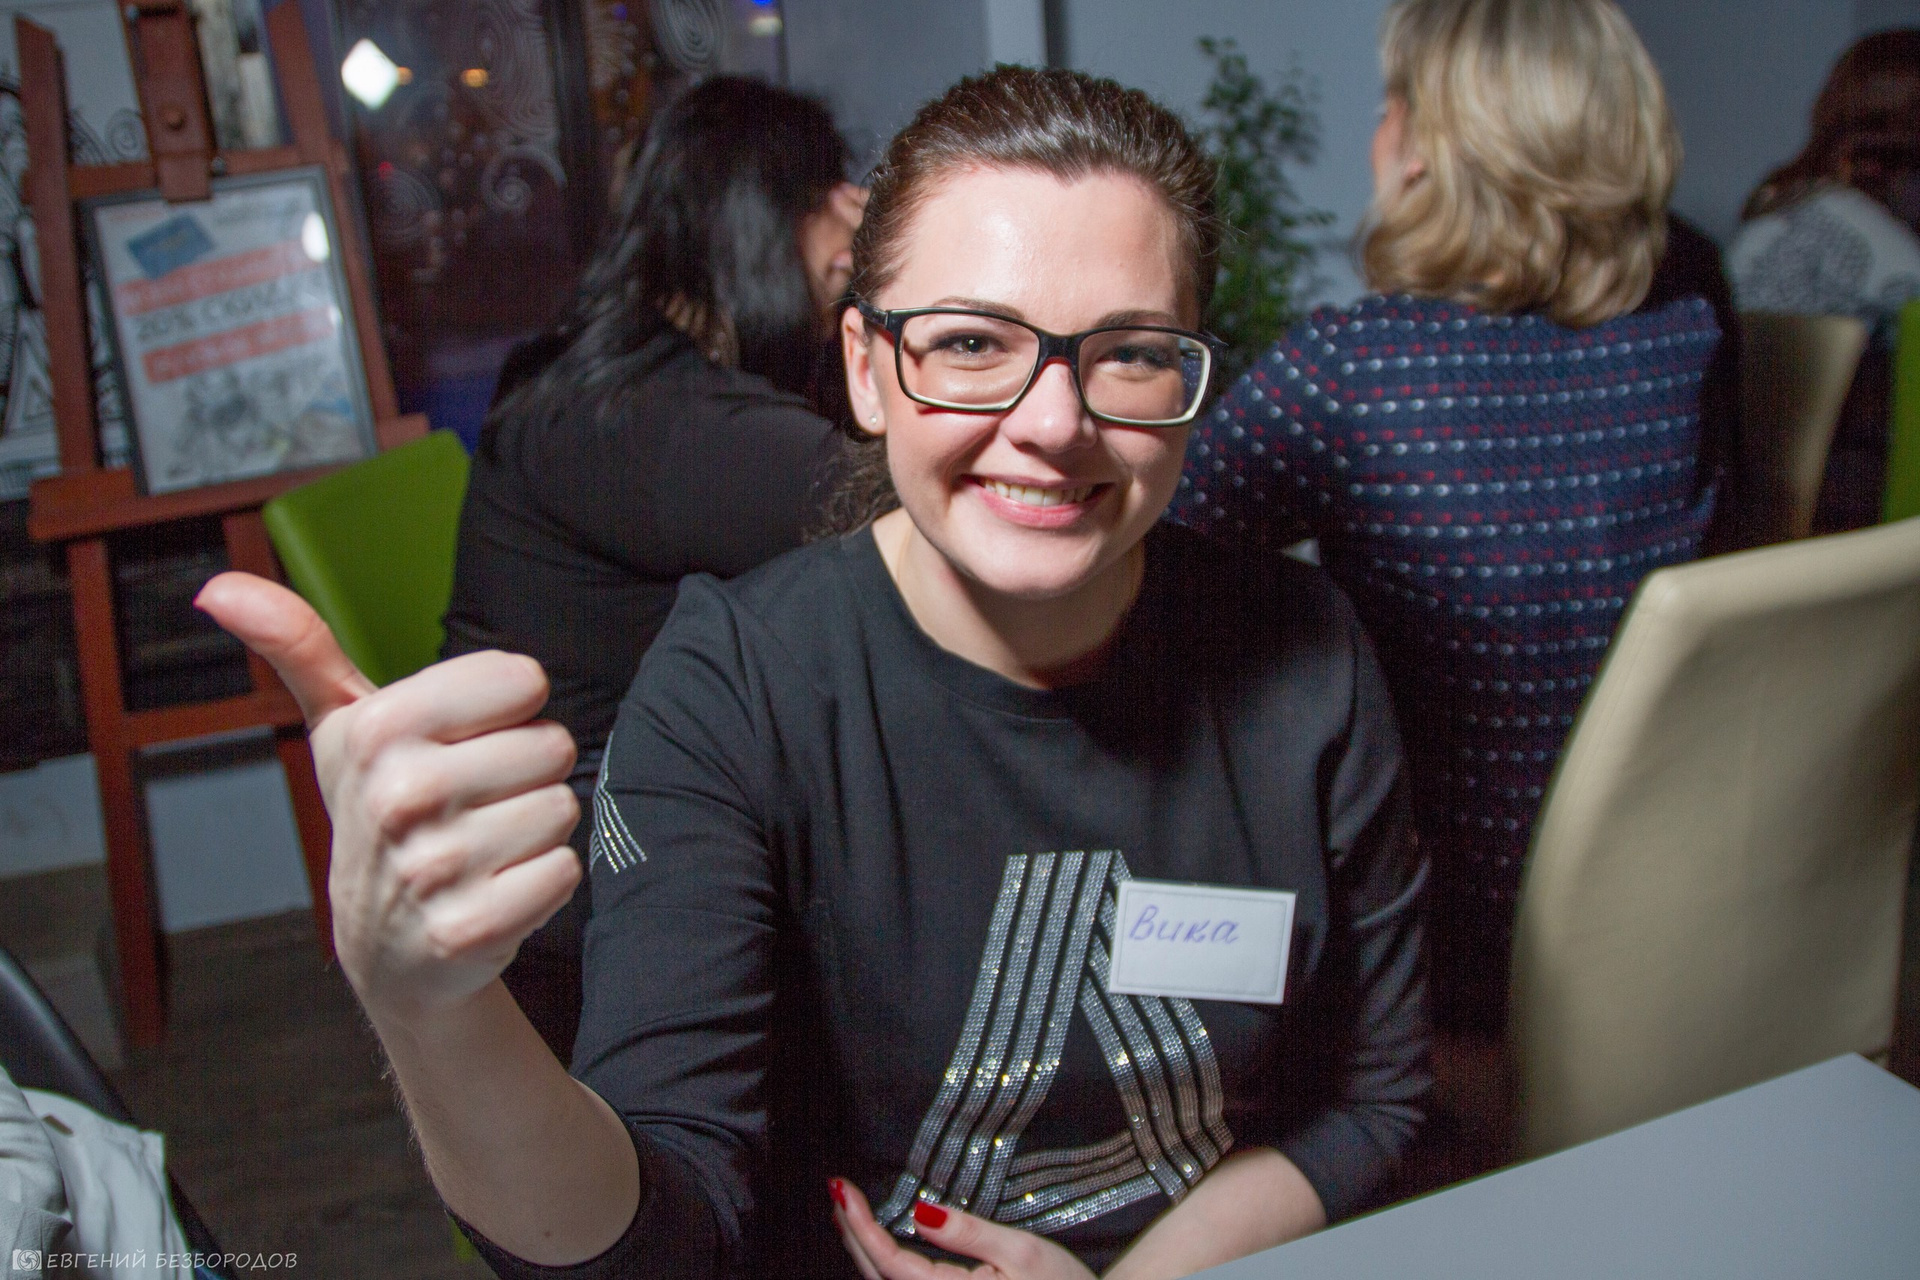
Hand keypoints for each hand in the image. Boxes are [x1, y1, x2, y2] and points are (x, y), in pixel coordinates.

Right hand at [195, 572, 582, 1023]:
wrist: (383, 944)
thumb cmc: (377, 812)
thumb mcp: (339, 724)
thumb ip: (298, 645)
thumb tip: (221, 589)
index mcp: (377, 729)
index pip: (523, 679)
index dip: (507, 710)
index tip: (466, 738)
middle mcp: (401, 795)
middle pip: (551, 745)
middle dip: (525, 772)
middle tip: (475, 800)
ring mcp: (434, 866)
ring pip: (560, 806)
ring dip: (535, 827)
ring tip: (485, 842)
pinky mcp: (470, 927)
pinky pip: (563, 870)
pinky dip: (545, 880)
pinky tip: (497, 886)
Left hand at [829, 1177, 1095, 1279]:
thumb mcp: (1021, 1252)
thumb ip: (967, 1233)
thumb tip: (920, 1212)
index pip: (890, 1262)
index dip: (860, 1226)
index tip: (841, 1189)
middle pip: (878, 1279)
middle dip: (852, 1236)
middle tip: (838, 1193)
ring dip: (862, 1253)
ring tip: (848, 1216)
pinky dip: (881, 1269)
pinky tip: (877, 1249)